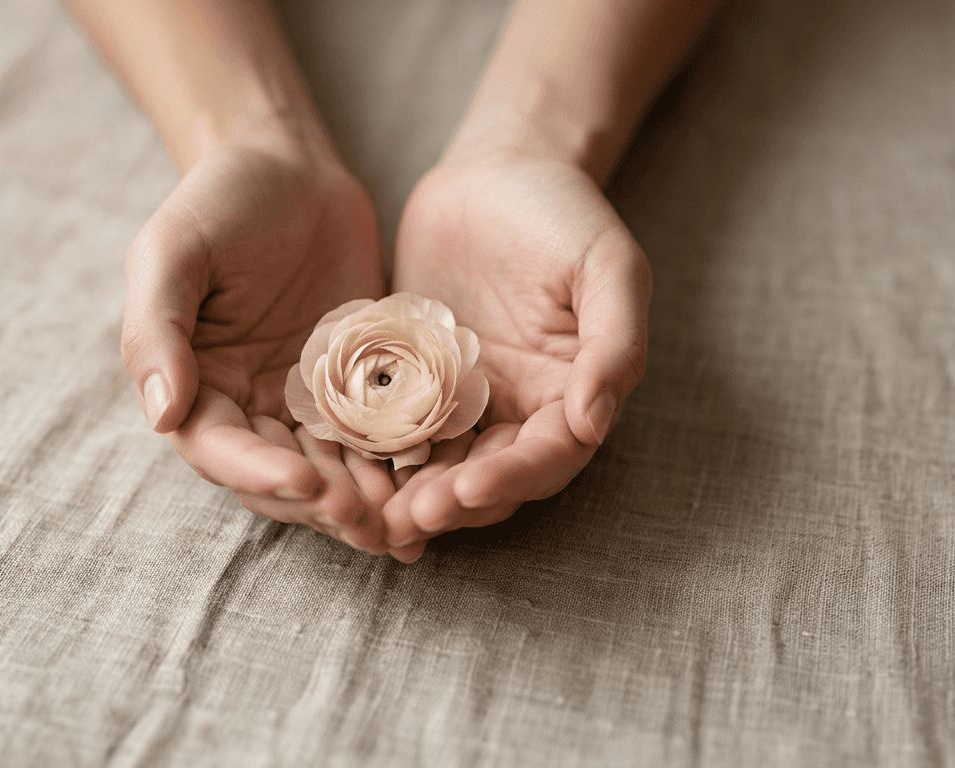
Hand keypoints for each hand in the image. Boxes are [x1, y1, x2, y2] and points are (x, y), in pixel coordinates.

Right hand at [121, 141, 394, 552]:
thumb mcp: (172, 251)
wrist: (287, 166)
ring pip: (334, 471)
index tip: (302, 482)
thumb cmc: (217, 201)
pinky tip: (438, 484)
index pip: (220, 449)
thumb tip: (162, 414)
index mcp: (194, 386)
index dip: (260, 473)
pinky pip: (379, 435)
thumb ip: (157, 330)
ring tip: (407, 523)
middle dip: (323, 504)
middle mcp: (247, 407)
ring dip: (367, 502)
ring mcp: (306, 403)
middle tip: (370, 521)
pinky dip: (403, 464)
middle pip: (282, 478)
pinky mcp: (359, 387)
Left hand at [383, 151, 650, 557]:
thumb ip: (613, 344)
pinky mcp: (412, 381)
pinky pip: (392, 426)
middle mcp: (518, 410)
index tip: (470, 490)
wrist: (496, 171)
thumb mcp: (608, 266)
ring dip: (409, 494)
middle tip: (409, 518)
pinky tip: (341, 468)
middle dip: (453, 502)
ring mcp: (462, 400)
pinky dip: (374, 452)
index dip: (513, 478)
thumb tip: (593, 423)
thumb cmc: (563, 213)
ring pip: (438, 465)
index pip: (549, 456)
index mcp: (571, 393)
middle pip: (491, 476)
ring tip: (373, 515)